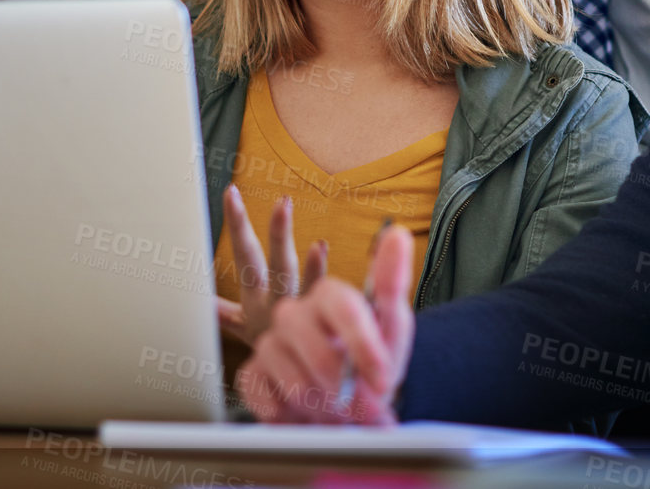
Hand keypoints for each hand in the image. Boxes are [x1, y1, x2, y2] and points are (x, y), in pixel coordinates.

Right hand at [216, 185, 328, 345]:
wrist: (303, 387)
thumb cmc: (275, 348)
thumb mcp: (244, 331)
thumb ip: (224, 312)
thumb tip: (200, 300)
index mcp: (253, 301)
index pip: (241, 256)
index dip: (236, 224)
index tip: (230, 192)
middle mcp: (269, 301)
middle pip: (253, 259)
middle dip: (240, 227)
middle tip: (233, 196)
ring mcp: (293, 306)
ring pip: (283, 266)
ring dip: (280, 236)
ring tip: (281, 203)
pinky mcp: (316, 315)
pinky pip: (315, 290)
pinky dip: (316, 268)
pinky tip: (319, 245)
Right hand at [236, 223, 413, 424]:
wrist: (352, 416)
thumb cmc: (372, 369)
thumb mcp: (392, 325)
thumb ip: (391, 280)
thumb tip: (396, 233)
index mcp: (328, 296)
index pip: (344, 308)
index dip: (365, 347)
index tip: (382, 380)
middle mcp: (293, 313)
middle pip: (311, 345)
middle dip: (339, 381)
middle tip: (353, 401)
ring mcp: (269, 344)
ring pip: (292, 378)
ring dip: (320, 404)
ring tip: (333, 409)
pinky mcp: (253, 375)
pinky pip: (266, 398)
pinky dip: (292, 416)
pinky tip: (303, 414)